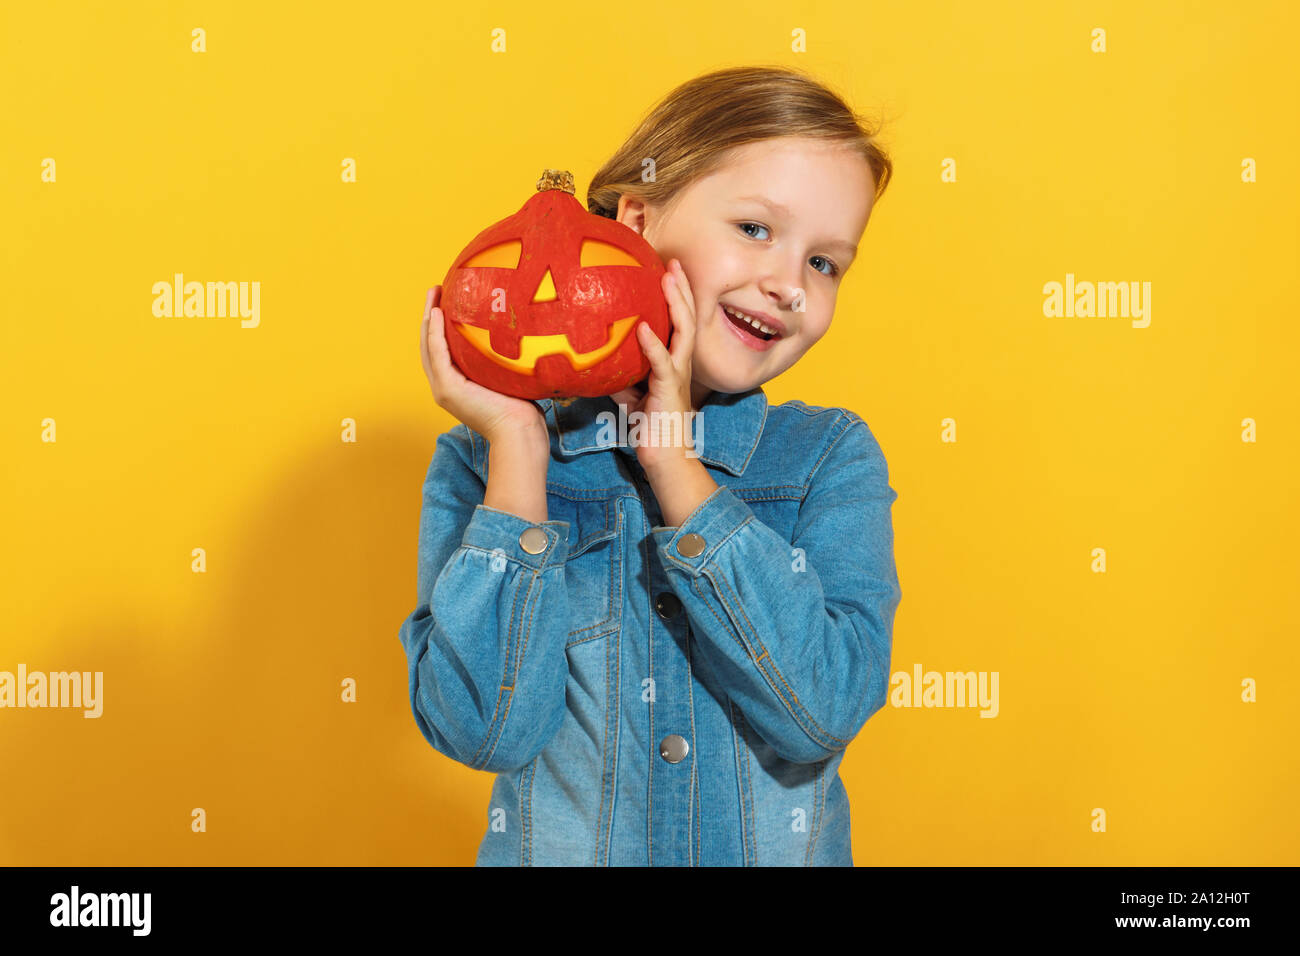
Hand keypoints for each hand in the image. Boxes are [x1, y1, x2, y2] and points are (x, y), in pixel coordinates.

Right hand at [421, 286, 548, 449]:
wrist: (519, 432)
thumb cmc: (522, 410)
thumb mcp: (508, 378)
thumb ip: (502, 360)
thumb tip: (520, 335)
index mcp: (457, 385)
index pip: (442, 350)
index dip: (439, 324)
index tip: (446, 299)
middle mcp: (445, 387)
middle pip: (430, 344)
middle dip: (430, 314)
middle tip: (435, 289)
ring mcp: (443, 388)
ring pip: (428, 345)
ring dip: (429, 317)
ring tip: (434, 293)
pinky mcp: (447, 388)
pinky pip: (437, 352)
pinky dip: (435, 331)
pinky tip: (438, 312)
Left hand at [614, 258, 697, 472]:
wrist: (664, 454)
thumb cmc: (648, 425)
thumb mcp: (630, 393)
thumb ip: (621, 372)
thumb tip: (598, 358)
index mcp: (673, 361)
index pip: (677, 321)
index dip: (675, 295)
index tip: (666, 269)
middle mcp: (680, 362)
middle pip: (686, 317)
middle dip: (681, 288)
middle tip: (672, 262)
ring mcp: (678, 374)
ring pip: (683, 331)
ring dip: (676, 303)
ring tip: (668, 280)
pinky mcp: (669, 389)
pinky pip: (663, 363)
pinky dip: (654, 344)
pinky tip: (645, 328)